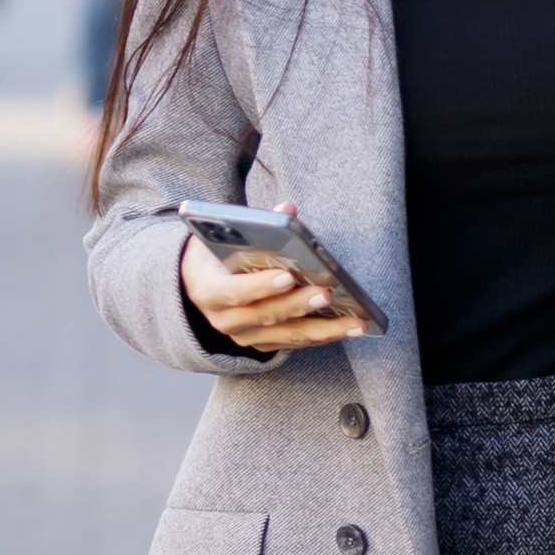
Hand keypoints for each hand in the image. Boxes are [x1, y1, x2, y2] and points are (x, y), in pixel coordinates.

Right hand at [179, 202, 357, 353]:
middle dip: (298, 305)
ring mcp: (244, 336)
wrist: (199, 283)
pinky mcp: (263, 344)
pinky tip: (350, 327)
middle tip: (327, 293)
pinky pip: (296, 343)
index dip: (260, 286)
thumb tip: (287, 209)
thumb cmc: (216, 255)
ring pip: (286, 336)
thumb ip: (255, 223)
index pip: (234, 292)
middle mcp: (224, 320)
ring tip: (354, 321)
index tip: (288, 276)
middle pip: (265, 316)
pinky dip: (324, 335)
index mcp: (209, 291)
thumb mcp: (224, 235)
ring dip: (323, 329)